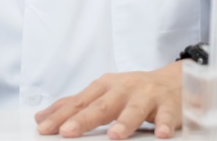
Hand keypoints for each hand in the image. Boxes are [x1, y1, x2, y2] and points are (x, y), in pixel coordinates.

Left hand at [35, 63, 181, 138]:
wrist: (174, 81)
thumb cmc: (134, 91)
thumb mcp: (105, 94)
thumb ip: (77, 106)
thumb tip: (42, 117)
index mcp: (104, 87)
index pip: (78, 102)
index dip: (60, 115)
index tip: (43, 128)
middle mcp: (123, 89)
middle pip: (102, 105)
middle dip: (84, 119)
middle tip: (67, 132)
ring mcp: (147, 95)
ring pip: (134, 109)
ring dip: (124, 122)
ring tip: (115, 136)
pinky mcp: (169, 104)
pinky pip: (167, 115)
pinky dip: (164, 124)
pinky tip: (161, 134)